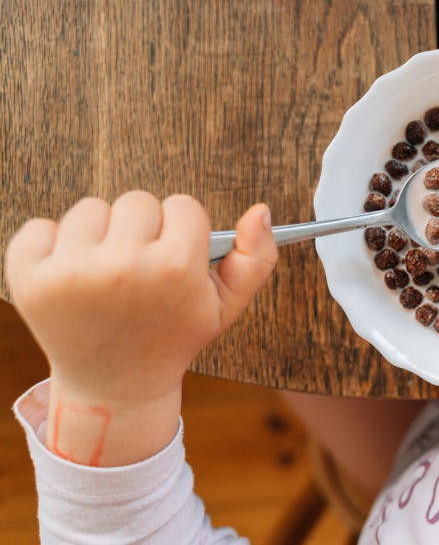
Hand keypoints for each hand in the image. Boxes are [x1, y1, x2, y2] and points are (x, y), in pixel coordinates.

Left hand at [5, 192, 276, 464]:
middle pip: (138, 201)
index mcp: (174, 270)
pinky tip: (68, 278)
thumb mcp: (226, 306)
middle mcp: (122, 268)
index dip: (182, 233)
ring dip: (98, 235)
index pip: (183, 206)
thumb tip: (261, 209)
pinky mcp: (28, 277)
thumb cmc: (173, 336)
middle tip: (139, 272)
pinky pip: (39, 226)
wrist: (114, 387)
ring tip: (105, 275)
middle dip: (141, 230)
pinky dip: (51, 246)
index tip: (174, 262)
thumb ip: (256, 258)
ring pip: (91, 208)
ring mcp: (70, 272)